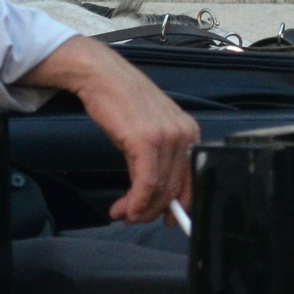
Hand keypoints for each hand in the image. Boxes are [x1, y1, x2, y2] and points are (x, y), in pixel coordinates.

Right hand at [20, 36, 199, 223]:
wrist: (102, 76)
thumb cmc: (120, 98)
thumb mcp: (147, 126)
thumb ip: (157, 153)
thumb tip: (153, 185)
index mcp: (189, 132)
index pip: (191, 178)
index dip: (179, 204)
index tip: (166, 218)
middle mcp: (184, 135)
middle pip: (175, 188)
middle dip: (153, 210)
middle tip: (134, 218)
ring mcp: (167, 138)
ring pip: (160, 189)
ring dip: (140, 208)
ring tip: (123, 213)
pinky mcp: (146, 141)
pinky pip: (146, 182)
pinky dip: (136, 200)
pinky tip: (125, 207)